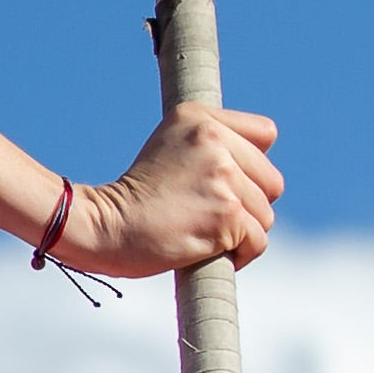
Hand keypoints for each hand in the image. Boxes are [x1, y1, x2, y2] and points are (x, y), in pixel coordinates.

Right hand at [63, 104, 280, 274]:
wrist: (102, 227)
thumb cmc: (134, 199)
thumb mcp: (168, 148)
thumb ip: (212, 146)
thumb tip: (257, 172)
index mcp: (199, 118)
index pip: (265, 134)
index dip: (250, 163)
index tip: (220, 180)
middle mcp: (213, 140)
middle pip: (271, 181)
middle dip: (248, 203)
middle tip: (207, 212)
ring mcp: (223, 178)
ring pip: (265, 214)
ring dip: (241, 232)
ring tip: (202, 232)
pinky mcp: (228, 215)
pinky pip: (257, 241)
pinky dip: (239, 254)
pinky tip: (210, 251)